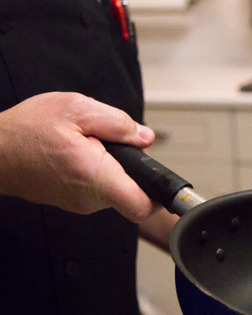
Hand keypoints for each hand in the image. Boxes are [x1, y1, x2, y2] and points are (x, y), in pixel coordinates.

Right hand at [0, 92, 156, 221]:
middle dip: (133, 167)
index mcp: (95, 177)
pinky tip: (80, 153)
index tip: (161, 180)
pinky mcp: (74, 201)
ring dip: (114, 167)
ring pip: (117, 188)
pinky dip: (99, 170)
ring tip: (89, 144)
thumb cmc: (27, 130)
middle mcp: (90, 198)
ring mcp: (81, 203)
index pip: (142, 205)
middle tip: (111, 143)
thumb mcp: (76, 109)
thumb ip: (117, 123)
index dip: (159, 195)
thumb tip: (145, 137)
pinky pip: (100, 188)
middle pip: (134, 192)